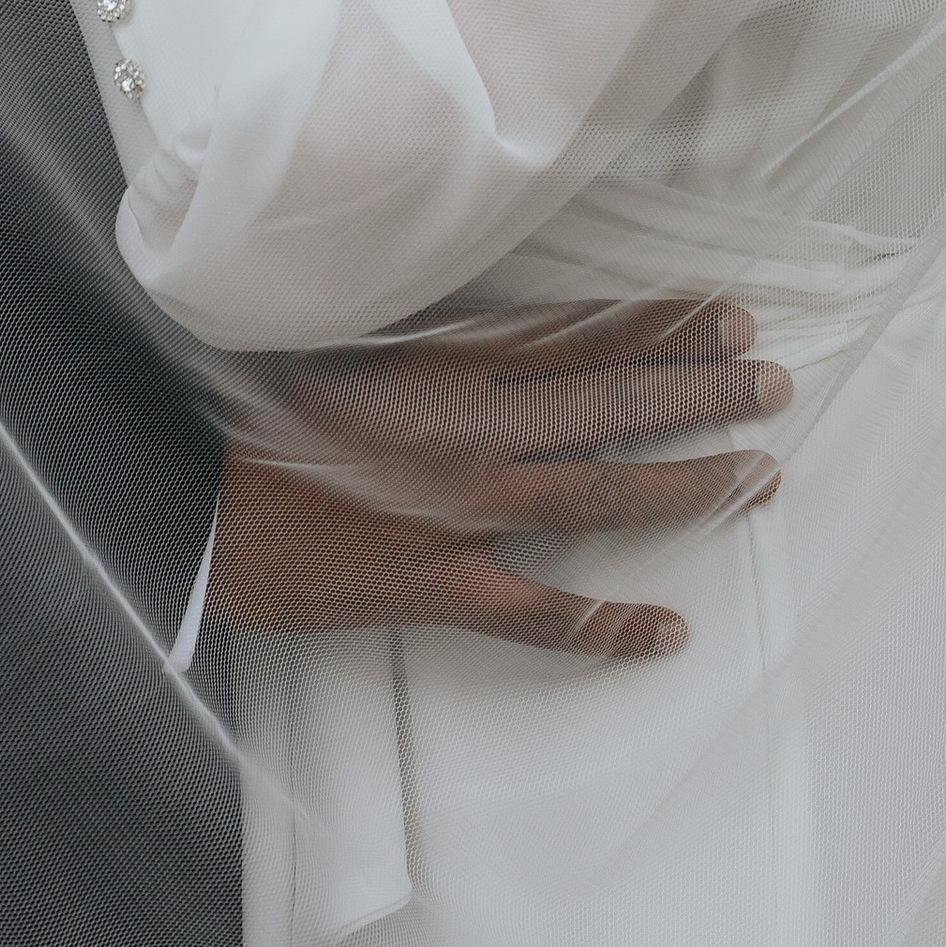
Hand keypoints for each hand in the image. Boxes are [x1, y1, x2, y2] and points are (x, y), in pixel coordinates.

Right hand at [207, 299, 791, 656]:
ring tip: (756, 472)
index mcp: (444, 363)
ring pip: (597, 491)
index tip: (725, 315)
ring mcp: (458, 508)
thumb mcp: (328, 345)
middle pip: (608, 401)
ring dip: (684, 481)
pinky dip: (604, 624)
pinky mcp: (431, 581)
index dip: (658, 326)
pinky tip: (668, 631)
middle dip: (696, 388)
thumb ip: (409, 338)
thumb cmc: (237, 410)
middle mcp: (468, 428)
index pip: (578, 336)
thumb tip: (468, 324)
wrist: (174, 489)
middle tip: (771, 381)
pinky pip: (536, 611)